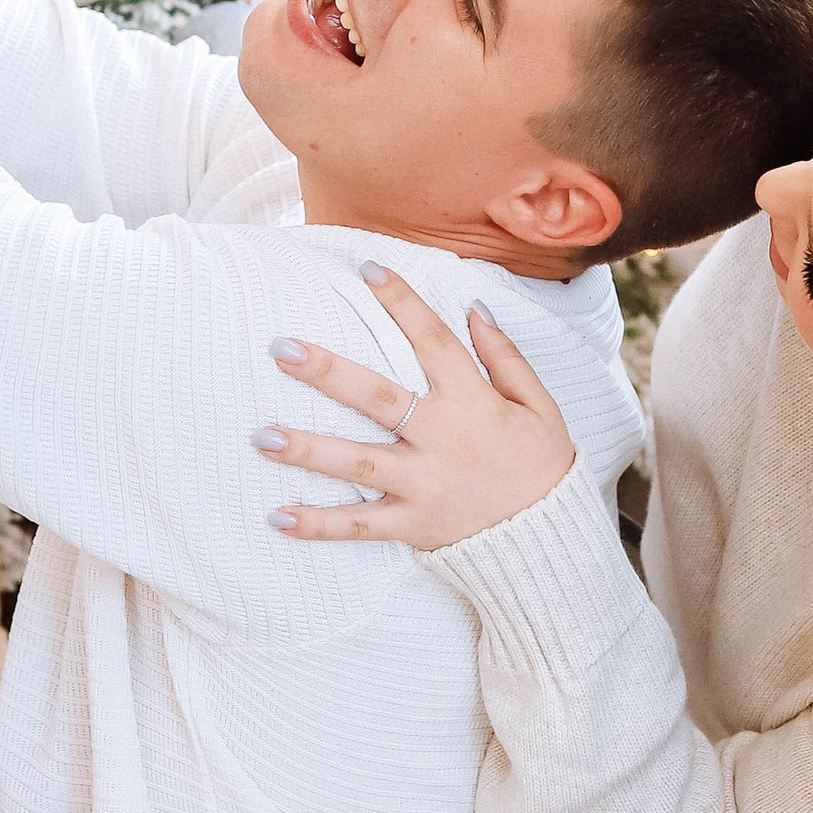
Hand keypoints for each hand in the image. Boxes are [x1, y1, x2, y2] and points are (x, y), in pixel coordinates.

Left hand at [256, 265, 577, 545]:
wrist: (551, 542)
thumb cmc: (543, 466)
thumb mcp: (538, 406)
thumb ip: (505, 357)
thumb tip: (474, 307)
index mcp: (472, 403)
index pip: (434, 341)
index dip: (403, 302)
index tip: (367, 270)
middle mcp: (441, 439)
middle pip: (377, 398)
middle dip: (328, 373)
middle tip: (280, 348)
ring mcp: (423, 484)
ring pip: (357, 463)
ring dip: (308, 450)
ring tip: (261, 436)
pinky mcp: (412, 524)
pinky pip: (360, 525)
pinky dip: (319, 524)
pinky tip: (277, 518)